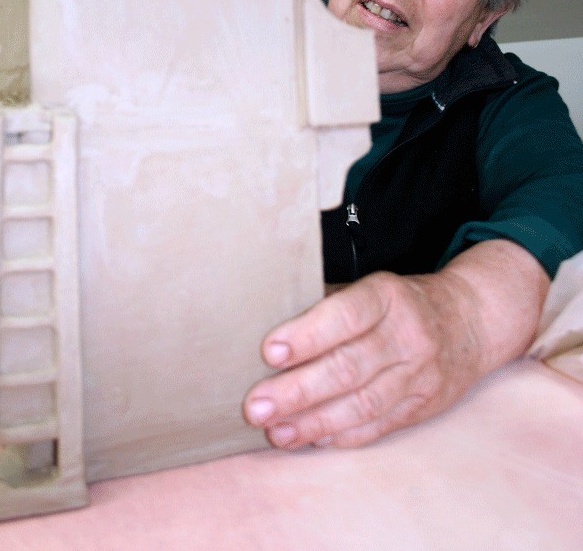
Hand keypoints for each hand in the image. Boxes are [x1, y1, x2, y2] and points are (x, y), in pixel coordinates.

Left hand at [243, 241, 548, 449]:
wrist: (471, 320)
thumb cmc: (401, 302)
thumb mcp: (371, 289)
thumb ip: (328, 306)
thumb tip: (268, 325)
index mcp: (388, 297)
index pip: (345, 316)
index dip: (306, 336)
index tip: (269, 352)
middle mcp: (407, 336)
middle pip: (348, 367)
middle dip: (297, 391)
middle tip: (256, 406)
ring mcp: (419, 375)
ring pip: (362, 404)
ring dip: (314, 422)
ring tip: (276, 431)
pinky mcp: (423, 407)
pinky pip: (377, 426)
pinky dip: (341, 436)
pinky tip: (310, 439)